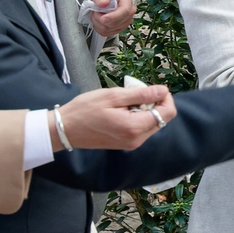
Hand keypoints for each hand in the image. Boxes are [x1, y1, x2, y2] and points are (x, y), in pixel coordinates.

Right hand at [59, 85, 173, 151]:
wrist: (65, 129)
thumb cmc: (85, 109)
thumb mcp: (113, 96)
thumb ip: (141, 94)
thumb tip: (163, 91)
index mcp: (135, 127)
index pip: (168, 113)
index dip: (165, 98)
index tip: (153, 88)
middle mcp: (138, 139)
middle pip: (162, 119)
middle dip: (154, 103)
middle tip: (134, 93)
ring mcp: (132, 144)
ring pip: (152, 123)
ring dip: (145, 109)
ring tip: (125, 102)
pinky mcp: (127, 144)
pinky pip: (141, 128)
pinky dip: (138, 117)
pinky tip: (122, 111)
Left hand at [85, 0, 136, 38]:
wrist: (98, 0)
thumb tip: (104, 3)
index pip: (125, 11)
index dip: (114, 16)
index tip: (103, 18)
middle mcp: (129, 11)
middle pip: (118, 23)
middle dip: (102, 20)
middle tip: (95, 12)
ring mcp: (125, 21)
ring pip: (111, 29)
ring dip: (99, 23)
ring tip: (96, 15)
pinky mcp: (119, 28)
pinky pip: (107, 33)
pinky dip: (99, 28)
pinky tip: (98, 20)